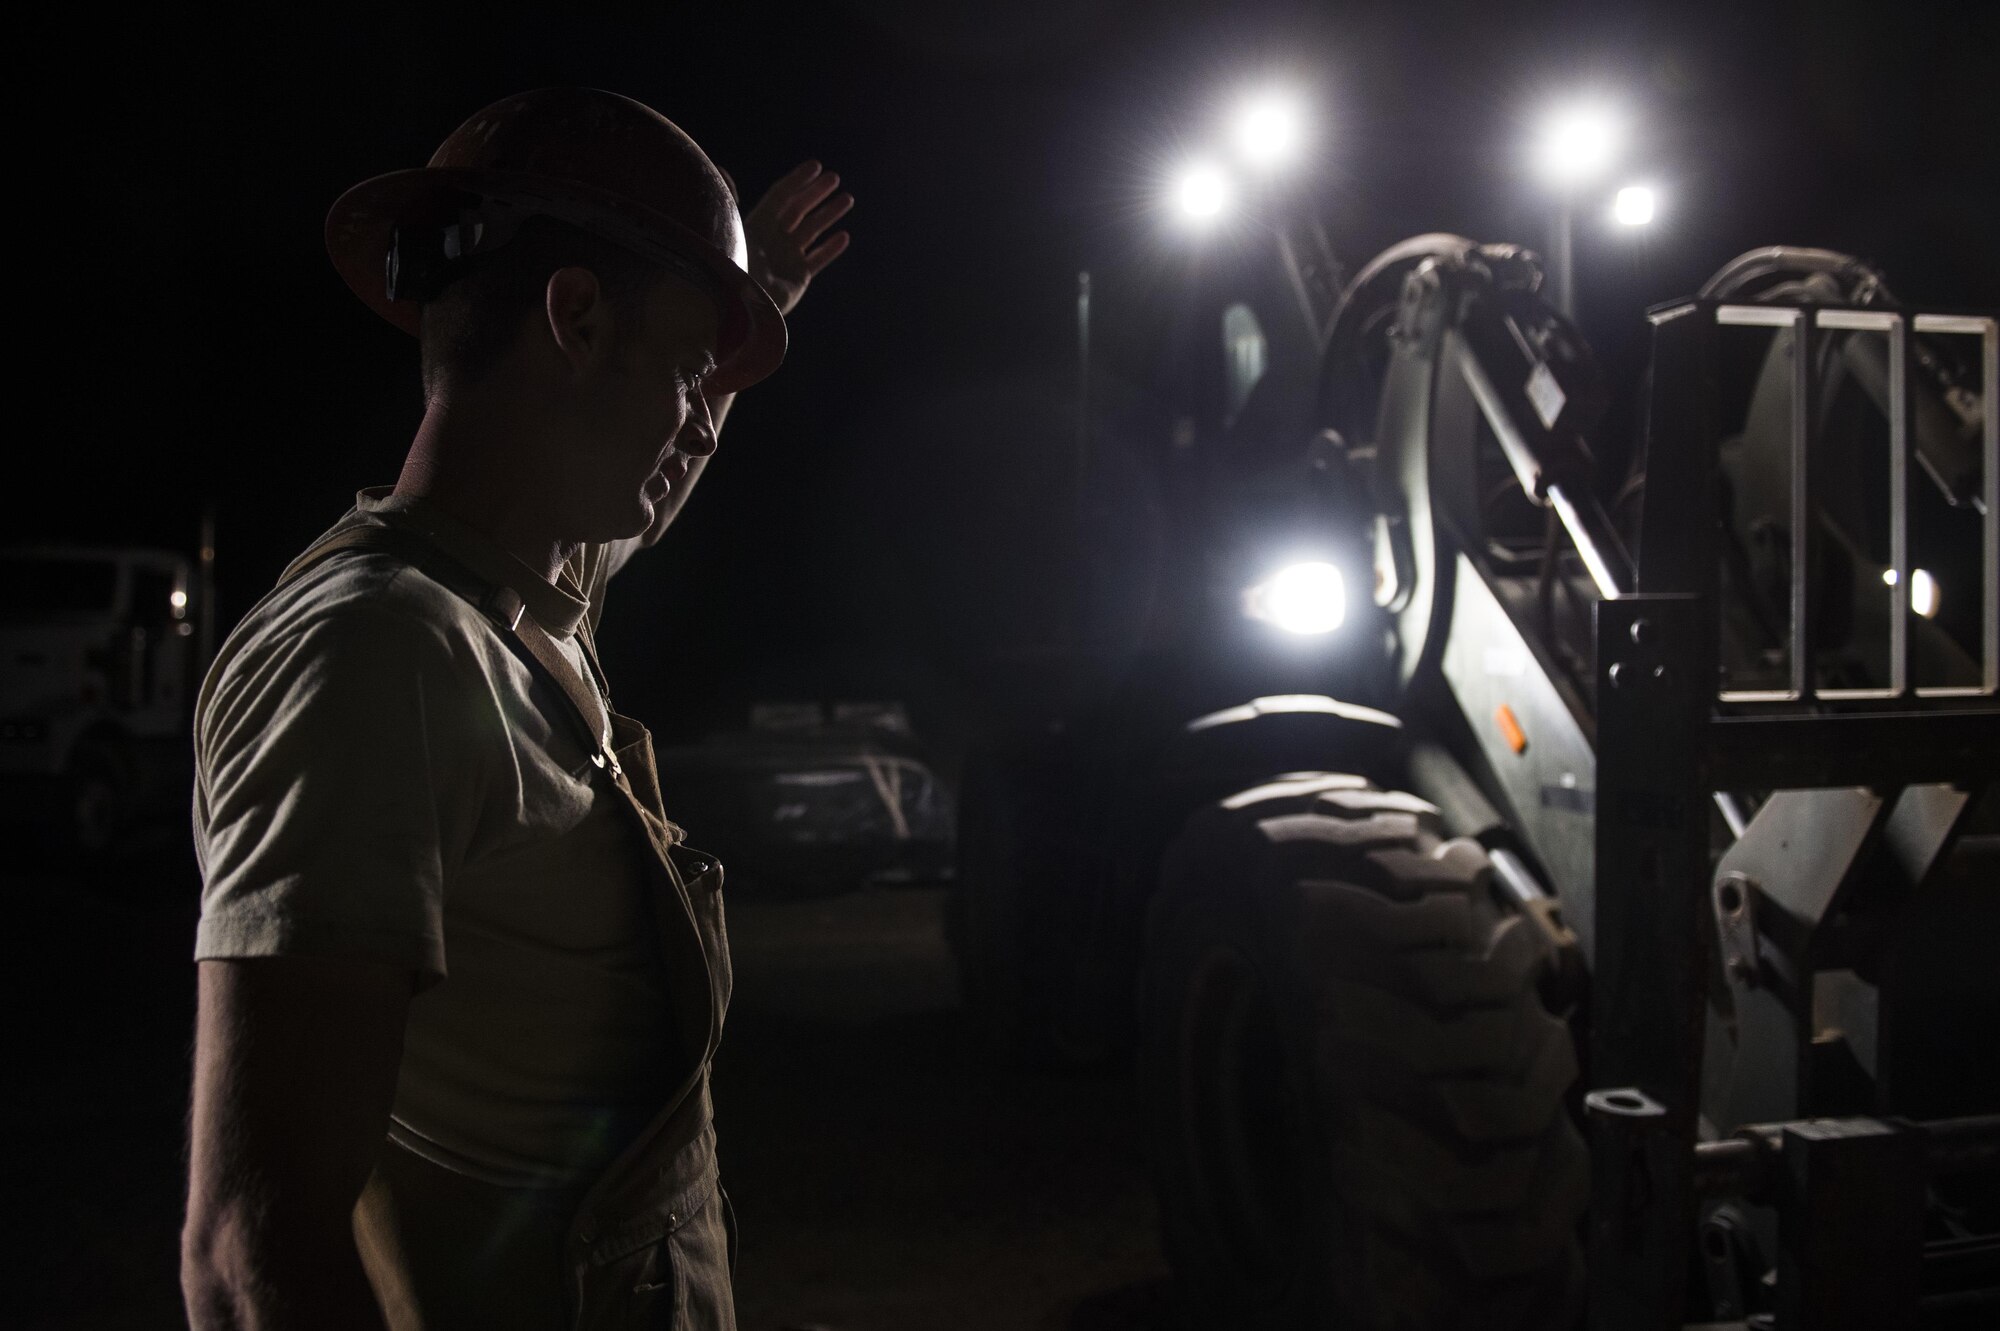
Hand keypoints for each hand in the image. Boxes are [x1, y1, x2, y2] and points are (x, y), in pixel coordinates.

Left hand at [743, 160, 852, 318]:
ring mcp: (788, 257)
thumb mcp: (731, 230)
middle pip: (799, 210)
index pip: (781, 196)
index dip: (797, 180)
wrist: (741, 305)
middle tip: (835, 178)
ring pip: (813, 230)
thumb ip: (730, 201)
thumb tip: (719, 168)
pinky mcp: (799, 277)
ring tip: (847, 199)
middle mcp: (774, 238)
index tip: (815, 166)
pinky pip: (819, 259)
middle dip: (817, 193)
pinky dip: (831, 248)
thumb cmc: (733, 267)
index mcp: (758, 224)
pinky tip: (844, 236)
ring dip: (829, 214)